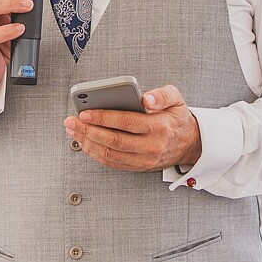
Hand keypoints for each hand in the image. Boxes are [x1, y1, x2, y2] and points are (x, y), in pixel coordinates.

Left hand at [63, 84, 202, 174]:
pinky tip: (85, 142)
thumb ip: (162, 94)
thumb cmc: (177, 119)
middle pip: (114, 140)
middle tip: (72, 122)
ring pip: (110, 154)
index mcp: (160, 127)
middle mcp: (152, 146)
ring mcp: (144, 159)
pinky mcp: (138, 167)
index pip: (127, 122)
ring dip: (88, 143)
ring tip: (74, 131)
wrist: (189, 144)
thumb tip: (146, 98)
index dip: (103, 118)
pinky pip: (112, 163)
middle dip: (88, 131)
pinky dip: (95, 153)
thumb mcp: (177, 99)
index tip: (85, 112)